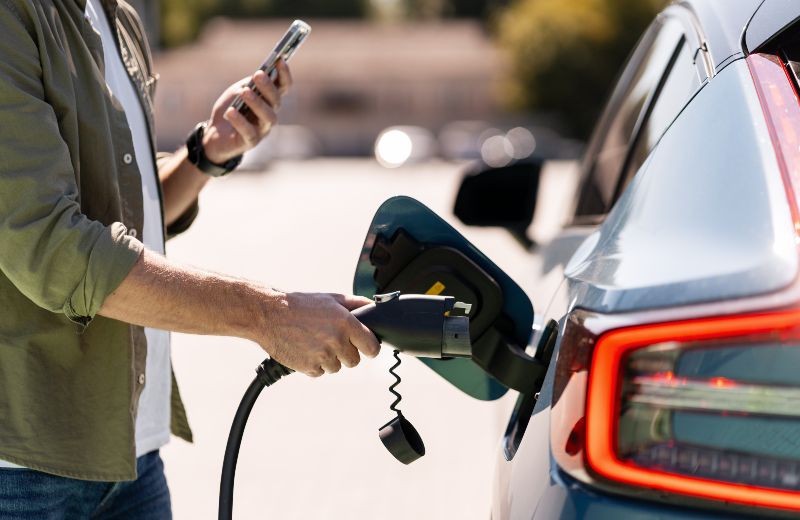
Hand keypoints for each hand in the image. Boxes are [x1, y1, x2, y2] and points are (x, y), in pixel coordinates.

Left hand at [201, 60, 292, 163]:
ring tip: (244, 92)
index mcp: (269, 100)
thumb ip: (249, 84)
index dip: (284, 74)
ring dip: (257, 103)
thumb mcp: (238, 91)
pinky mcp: (251, 141)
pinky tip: (231, 112)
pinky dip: (240, 121)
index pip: (283, 86)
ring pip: (267, 117)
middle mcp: (270, 114)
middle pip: (275, 101)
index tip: (280, 60)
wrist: (215, 133)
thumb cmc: (231, 109)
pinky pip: (248, 131)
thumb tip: (259, 76)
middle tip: (258, 75)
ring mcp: (262, 129)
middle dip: (268, 87)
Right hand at [258, 292, 380, 377]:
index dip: (370, 348)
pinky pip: (320, 372)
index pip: (372, 348)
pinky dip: (315, 364)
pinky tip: (306, 349)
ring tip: (315, 342)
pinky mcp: (308, 367)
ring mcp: (322, 356)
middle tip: (333, 340)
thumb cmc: (301, 305)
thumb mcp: (332, 299)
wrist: (270, 315)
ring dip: (330, 359)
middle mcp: (336, 340)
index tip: (366, 348)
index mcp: (346, 323)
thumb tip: (375, 308)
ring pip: (337, 367)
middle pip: (354, 361)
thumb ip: (357, 304)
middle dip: (347, 352)